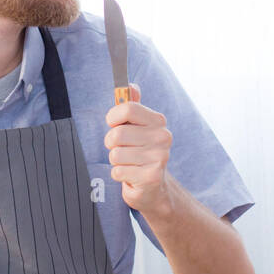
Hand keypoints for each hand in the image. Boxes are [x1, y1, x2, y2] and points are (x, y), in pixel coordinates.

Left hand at [104, 83, 174, 216]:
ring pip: (115, 154)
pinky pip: (118, 171)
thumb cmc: (140, 152)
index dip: (113, 117)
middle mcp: (162, 138)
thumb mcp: (137, 128)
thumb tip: (130, 86)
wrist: (153, 187)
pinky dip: (118, 174)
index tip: (113, 124)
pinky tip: (131, 174)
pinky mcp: (150, 177)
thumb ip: (132, 106)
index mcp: (158, 122)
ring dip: (116, 161)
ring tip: (128, 163)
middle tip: (122, 149)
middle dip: (111, 143)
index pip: (128, 108)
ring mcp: (159, 158)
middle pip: (117, 133)